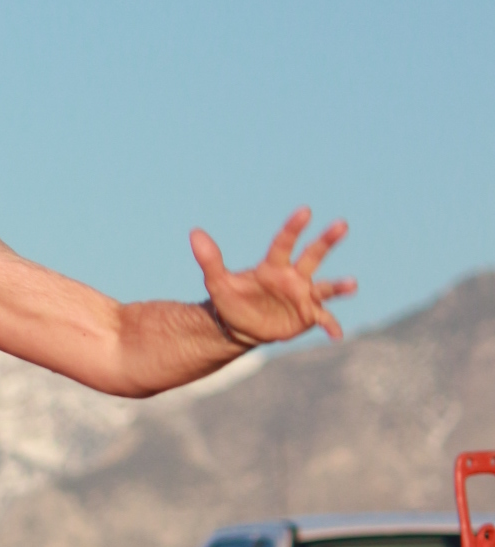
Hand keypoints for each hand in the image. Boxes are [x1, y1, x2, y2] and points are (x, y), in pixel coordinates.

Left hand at [190, 210, 355, 346]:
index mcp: (273, 266)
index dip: (293, 227)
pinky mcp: (307, 315)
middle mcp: (293, 277)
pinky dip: (331, 325)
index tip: (305, 211)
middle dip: (327, 241)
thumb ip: (209, 259)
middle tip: (342, 224)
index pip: (284, 243)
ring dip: (339, 286)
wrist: (239, 328)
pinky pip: (323, 319)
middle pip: (313, 255)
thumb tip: (194, 233)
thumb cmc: (231, 301)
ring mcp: (303, 296)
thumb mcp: (217, 282)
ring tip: (352, 284)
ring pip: (325, 287)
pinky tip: (337, 335)